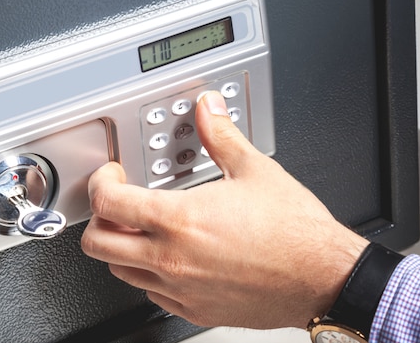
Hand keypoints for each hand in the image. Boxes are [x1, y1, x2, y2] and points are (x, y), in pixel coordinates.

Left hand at [81, 91, 368, 328]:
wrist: (321, 277)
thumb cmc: (294, 232)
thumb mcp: (254, 169)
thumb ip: (221, 135)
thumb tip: (208, 110)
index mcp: (180, 219)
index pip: (107, 204)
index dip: (100, 184)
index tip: (112, 177)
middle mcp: (173, 259)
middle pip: (97, 245)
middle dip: (99, 219)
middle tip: (118, 203)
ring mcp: (181, 289)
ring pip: (120, 272)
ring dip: (122, 247)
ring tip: (143, 228)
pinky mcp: (195, 310)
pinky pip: (151, 294)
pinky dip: (149, 273)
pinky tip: (171, 257)